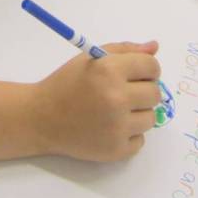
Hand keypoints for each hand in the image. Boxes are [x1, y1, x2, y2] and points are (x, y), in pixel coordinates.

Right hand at [32, 41, 160, 160]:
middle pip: (155, 93)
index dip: (146, 68)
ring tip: (115, 111)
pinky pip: (140, 141)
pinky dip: (129, 135)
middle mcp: (117, 98)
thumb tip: (155, 47)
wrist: (41, 118)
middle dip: (143, 90)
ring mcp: (117, 127)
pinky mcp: (116, 150)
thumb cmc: (67, 83)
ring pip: (151, 118)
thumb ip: (125, 50)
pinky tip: (109, 127)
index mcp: (110, 70)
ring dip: (138, 113)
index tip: (136, 74)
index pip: (152, 67)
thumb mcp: (91, 58)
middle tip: (124, 92)